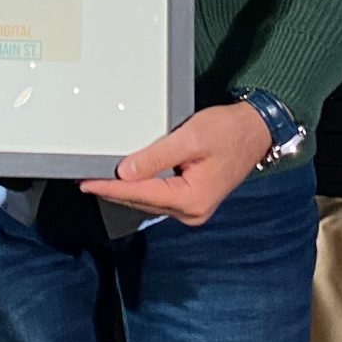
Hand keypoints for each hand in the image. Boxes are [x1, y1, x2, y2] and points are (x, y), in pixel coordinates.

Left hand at [80, 100, 271, 226]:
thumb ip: (157, 157)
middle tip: (85, 179)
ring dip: (126, 191)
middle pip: (143, 201)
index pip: (141, 194)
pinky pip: (160, 197)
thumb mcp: (190, 138)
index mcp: (192, 199)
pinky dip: (142, 188)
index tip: (87, 183)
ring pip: (150, 201)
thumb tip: (125, 172)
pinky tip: (127, 180)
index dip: (111, 188)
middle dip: (114, 191)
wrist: (256, 131)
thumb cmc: (229, 131)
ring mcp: (193, 208)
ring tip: (99, 180)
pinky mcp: (193, 200)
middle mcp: (192, 211)